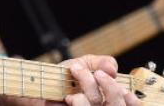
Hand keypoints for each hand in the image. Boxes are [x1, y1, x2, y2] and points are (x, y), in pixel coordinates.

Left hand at [0, 55, 139, 105]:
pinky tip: (67, 96)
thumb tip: (112, 67)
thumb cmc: (60, 76)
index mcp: (106, 99)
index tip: (113, 78)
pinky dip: (77, 101)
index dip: (129, 97)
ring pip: (95, 105)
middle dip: (106, 84)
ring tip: (74, 73)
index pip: (129, 103)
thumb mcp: (83, 64)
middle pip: (115, 104)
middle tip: (93, 69)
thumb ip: (100, 63)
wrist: (33, 84)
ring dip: (87, 85)